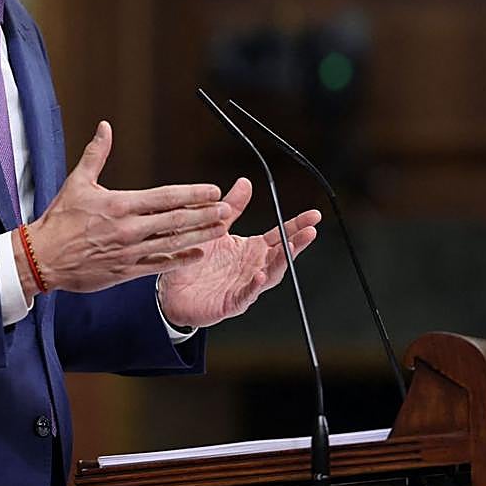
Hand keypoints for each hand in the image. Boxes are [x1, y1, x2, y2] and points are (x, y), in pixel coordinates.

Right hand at [20, 121, 229, 294]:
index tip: (212, 190)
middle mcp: (129, 229)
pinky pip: (159, 266)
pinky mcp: (126, 272)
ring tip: (221, 229)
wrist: (42, 258)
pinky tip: (197, 255)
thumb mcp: (77, 182)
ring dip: (199, 236)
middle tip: (227, 210)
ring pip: (172, 243)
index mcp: (120, 205)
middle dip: (204, 215)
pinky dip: (180, 260)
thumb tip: (104, 127)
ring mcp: (129, 252)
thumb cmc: (59, 220)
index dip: (191, 194)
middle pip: (175, 221)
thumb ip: (96, 154)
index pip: (164, 197)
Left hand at [157, 177, 319, 329]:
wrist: (173, 291)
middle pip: (281, 254)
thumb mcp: (215, 229)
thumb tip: (245, 183)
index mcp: (251, 250)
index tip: (313, 215)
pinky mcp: (231, 303)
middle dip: (297, 242)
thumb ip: (232, 208)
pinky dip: (255, 286)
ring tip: (291, 248)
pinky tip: (260, 275)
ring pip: (270, 275)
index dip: (297, 226)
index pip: (279, 236)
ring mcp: (245, 286)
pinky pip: (246, 295)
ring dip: (281, 262)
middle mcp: (253, 267)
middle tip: (311, 230)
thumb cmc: (195, 261)